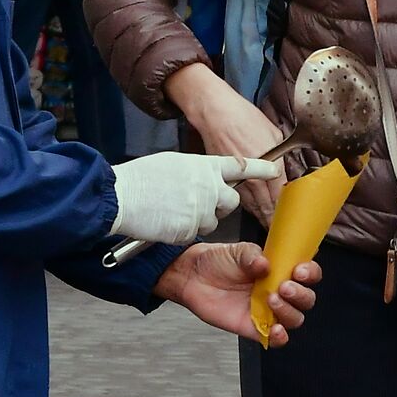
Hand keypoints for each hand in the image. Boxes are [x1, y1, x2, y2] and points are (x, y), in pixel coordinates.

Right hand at [110, 151, 283, 245]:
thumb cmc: (142, 178)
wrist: (123, 197)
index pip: (240, 166)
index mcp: (205, 166)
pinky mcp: (192, 229)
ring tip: (174, 209)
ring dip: (199, 218)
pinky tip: (167, 220)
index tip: (274, 169)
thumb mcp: (173, 164)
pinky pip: (195, 233)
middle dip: (220, 203)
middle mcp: (209, 187)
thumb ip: (196, 172)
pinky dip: (183, 229)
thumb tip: (204, 177)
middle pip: (231, 200)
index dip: (259, 168)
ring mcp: (202, 209)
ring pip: (213, 220)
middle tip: (197, 201)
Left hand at [157, 243, 320, 345]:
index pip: (308, 274)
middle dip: (300, 294)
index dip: (310, 273)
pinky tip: (275, 329)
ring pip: (294, 319)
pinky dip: (280, 337)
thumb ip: (251, 256)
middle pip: (306, 300)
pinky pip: (275, 339)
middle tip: (283, 286)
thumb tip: (265, 264)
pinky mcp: (254, 328)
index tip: (299, 270)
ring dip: (288, 311)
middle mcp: (279, 291)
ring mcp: (268, 311)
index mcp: (281, 270)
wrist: (193, 276)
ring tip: (270, 299)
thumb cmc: (219, 261)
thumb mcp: (237, 251)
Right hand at [166, 62, 291, 221]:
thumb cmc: (244, 119)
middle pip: (267, 208)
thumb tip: (288, 171)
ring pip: (252, 207)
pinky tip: (254, 209)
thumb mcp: (274, 134)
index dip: (288, 210)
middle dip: (275, 220)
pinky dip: (248, 207)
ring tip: (270, 224)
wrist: (215, 114)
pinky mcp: (225, 180)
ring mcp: (237, 181)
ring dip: (262, 216)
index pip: (281, 197)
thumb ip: (283, 157)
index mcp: (269, 166)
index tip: (294, 219)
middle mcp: (253, 178)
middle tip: (283, 229)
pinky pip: (239, 200)